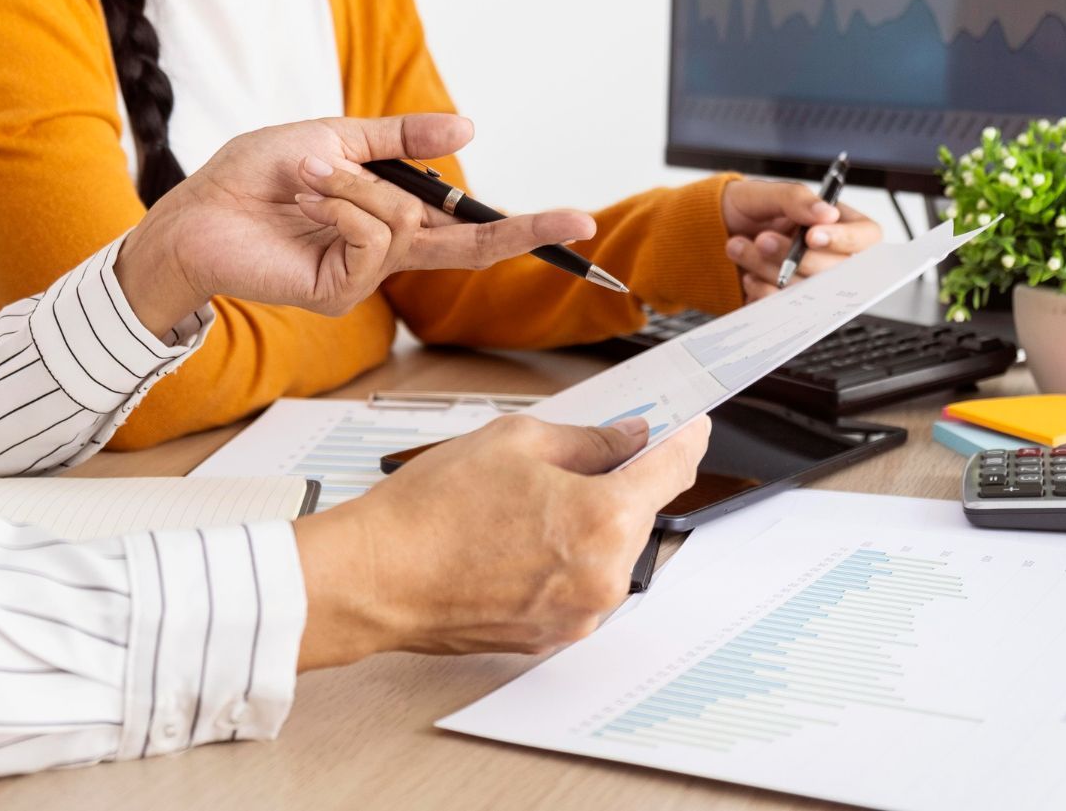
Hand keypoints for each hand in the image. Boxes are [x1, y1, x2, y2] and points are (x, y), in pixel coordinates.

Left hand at [116, 114, 595, 334]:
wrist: (198, 211)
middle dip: (521, 230)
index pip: (464, 226)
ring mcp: (364, 278)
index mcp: (389, 219)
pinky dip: (343, 203)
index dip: (516, 223)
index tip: (570, 220)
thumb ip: (400, 139)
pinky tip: (310, 196)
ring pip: (404, 224)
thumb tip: (468, 127)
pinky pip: (372, 239)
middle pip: (470, 248)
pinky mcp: (340, 292)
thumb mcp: (337, 136)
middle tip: (575, 220)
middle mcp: (384, 253)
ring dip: (357, 184)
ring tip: (310, 173)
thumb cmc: (255, 178)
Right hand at [292, 413, 712, 669]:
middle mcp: (603, 577)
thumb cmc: (432, 511)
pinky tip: (511, 541)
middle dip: (615, 483)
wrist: (376, 578)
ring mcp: (579, 615)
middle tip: (568, 460)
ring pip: (605, 553)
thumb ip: (589, 440)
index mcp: (605, 519)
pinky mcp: (550, 636)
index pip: (672, 470)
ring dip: (584, 525)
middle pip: (637, 514)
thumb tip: (628, 440)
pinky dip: (560, 560)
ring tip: (518, 506)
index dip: (684, 440)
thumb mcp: (516, 440)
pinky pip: (576, 585)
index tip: (688, 429)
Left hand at [721, 179, 881, 300]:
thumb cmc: (745, 209)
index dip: (845, 240)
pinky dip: (762, 292)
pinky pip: (784, 310)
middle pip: (835, 271)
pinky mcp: (786, 305)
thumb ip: (796, 199)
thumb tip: (828, 214)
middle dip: (794, 257)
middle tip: (763, 239)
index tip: (812, 236)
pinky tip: (747, 276)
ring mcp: (808, 284)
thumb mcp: (765, 193)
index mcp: (836, 225)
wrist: (710, 233)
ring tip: (740, 247)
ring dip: (769, 270)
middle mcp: (828, 257)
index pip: (866, 238)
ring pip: (807, 292)